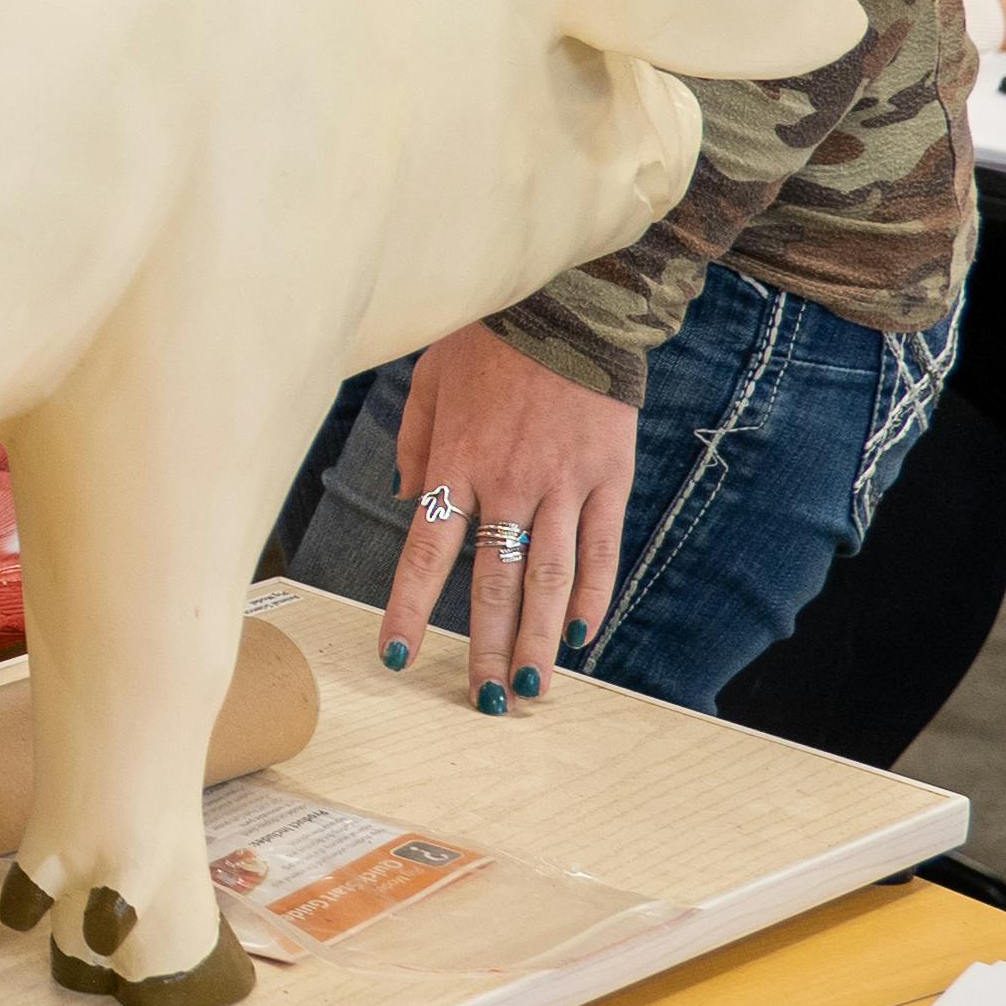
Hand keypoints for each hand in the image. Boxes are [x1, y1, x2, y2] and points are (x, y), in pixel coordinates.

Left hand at [379, 324, 639, 711]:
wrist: (570, 303)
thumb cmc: (489, 340)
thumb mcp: (431, 380)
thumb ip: (417, 444)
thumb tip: (407, 500)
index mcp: (457, 462)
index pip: (425, 553)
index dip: (407, 609)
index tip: (395, 656)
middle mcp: (508, 483)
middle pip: (491, 583)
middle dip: (484, 648)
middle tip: (484, 702)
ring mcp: (563, 484)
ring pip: (548, 578)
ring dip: (539, 639)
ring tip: (532, 689)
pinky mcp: (609, 478)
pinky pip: (601, 548)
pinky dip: (593, 594)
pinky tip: (582, 634)